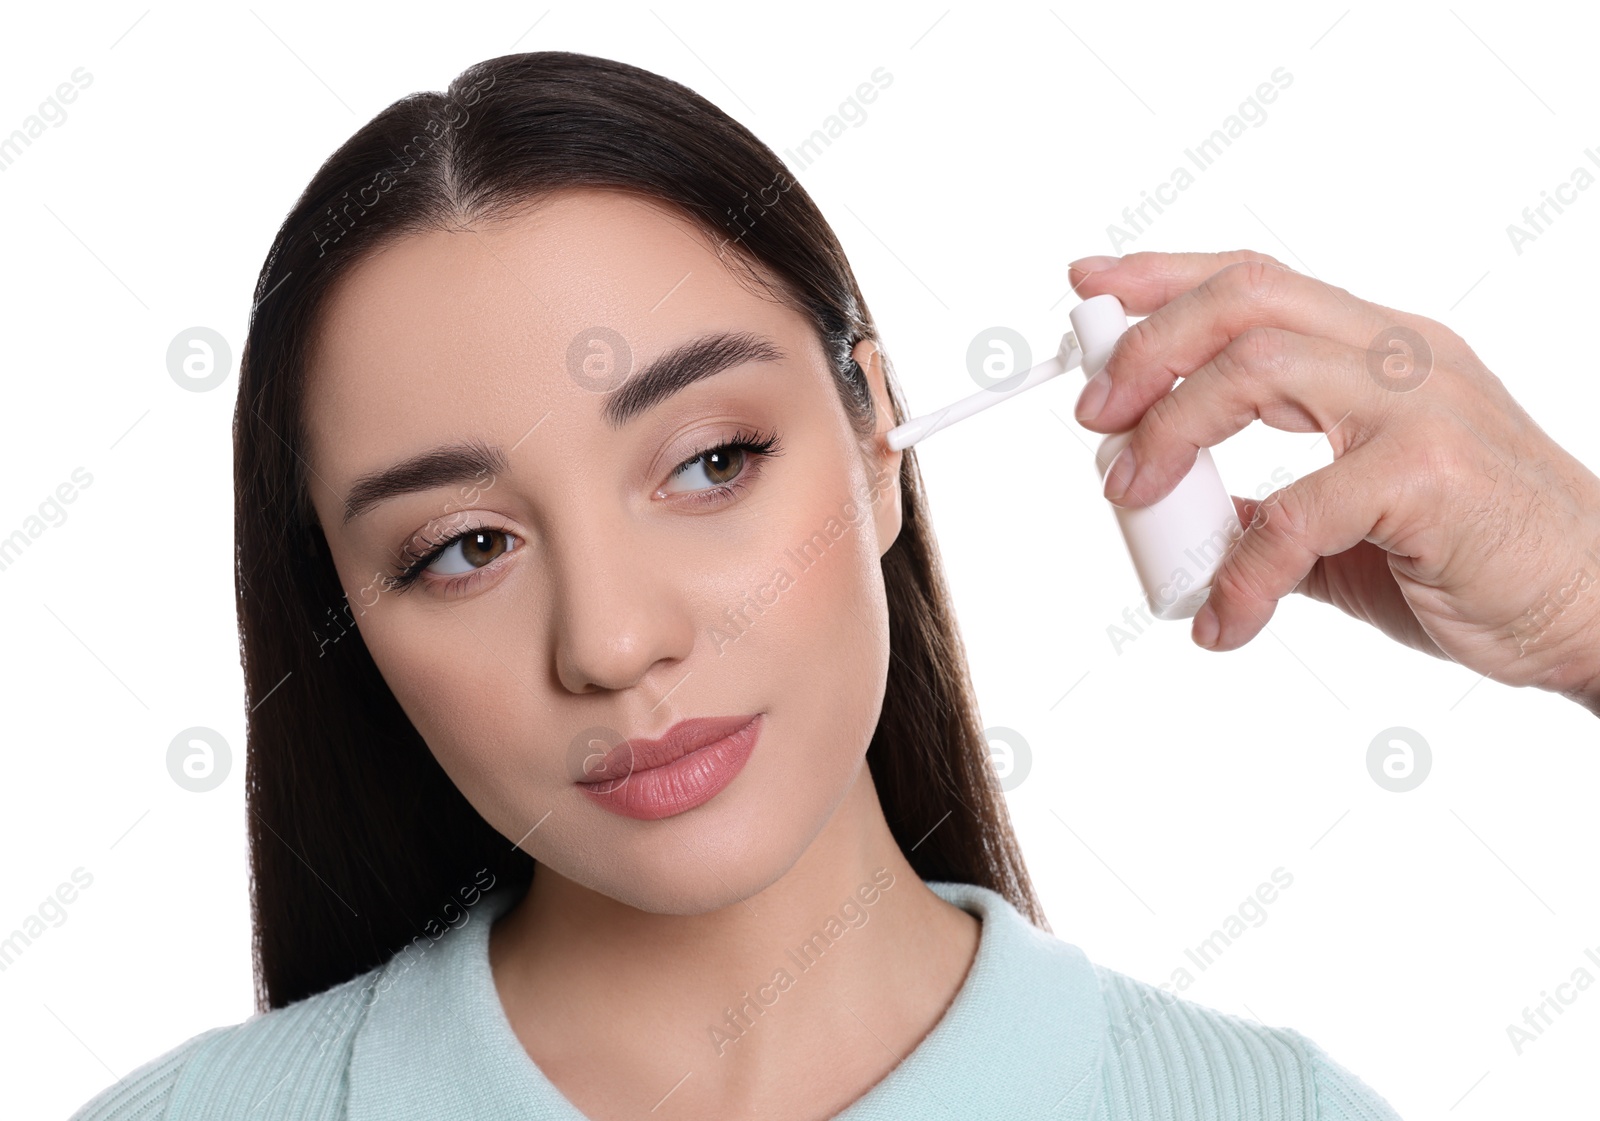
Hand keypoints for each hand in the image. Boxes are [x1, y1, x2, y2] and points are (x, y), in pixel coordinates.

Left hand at [1067, 249, 1599, 714]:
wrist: (1597, 610)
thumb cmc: (1480, 560)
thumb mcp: (1355, 523)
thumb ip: (1276, 509)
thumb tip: (1191, 519)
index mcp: (1380, 350)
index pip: (1254, 281)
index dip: (1160, 276)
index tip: (1088, 287)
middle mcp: (1400, 356)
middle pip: (1244, 300)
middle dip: (1146, 346)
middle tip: (1093, 416)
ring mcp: (1422, 407)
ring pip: (1258, 368)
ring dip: (1170, 432)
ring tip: (1128, 496)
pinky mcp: (1432, 477)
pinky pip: (1299, 511)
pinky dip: (1241, 571)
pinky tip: (1223, 617)